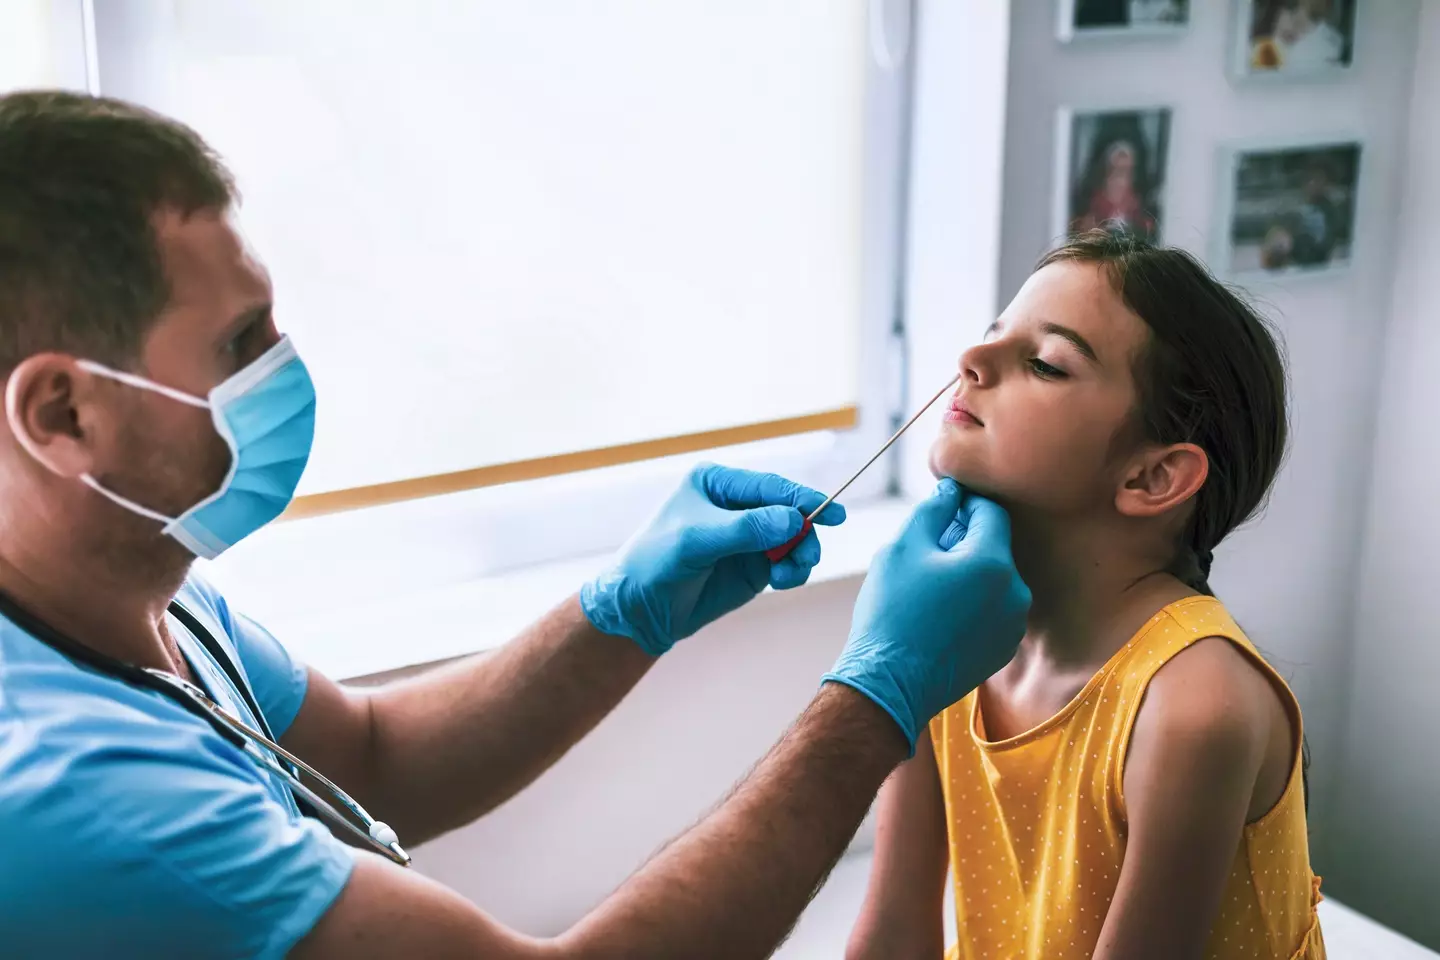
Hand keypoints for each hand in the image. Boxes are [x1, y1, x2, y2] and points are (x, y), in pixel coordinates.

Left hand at [581, 463, 846, 655]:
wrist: (639, 609)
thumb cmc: (656, 562)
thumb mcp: (697, 540)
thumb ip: (746, 529)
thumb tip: (793, 520)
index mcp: (717, 483)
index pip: (769, 486)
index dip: (803, 498)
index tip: (833, 514)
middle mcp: (736, 505)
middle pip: (788, 511)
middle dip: (803, 533)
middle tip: (806, 557)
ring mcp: (747, 536)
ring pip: (793, 538)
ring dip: (800, 555)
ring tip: (787, 575)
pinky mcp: (753, 565)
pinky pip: (787, 562)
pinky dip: (792, 571)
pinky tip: (780, 581)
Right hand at [824, 479, 1029, 750]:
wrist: (889, 683)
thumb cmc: (891, 612)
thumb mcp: (902, 547)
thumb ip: (933, 510)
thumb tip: (952, 491)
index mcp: (993, 563)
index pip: (991, 512)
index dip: (965, 503)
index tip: (942, 507)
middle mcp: (1015, 593)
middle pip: (994, 547)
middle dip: (965, 541)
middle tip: (926, 551)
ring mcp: (1013, 625)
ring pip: (994, 580)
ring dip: (970, 573)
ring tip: (930, 587)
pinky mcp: (1004, 648)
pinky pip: (994, 610)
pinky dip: (973, 603)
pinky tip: (940, 614)